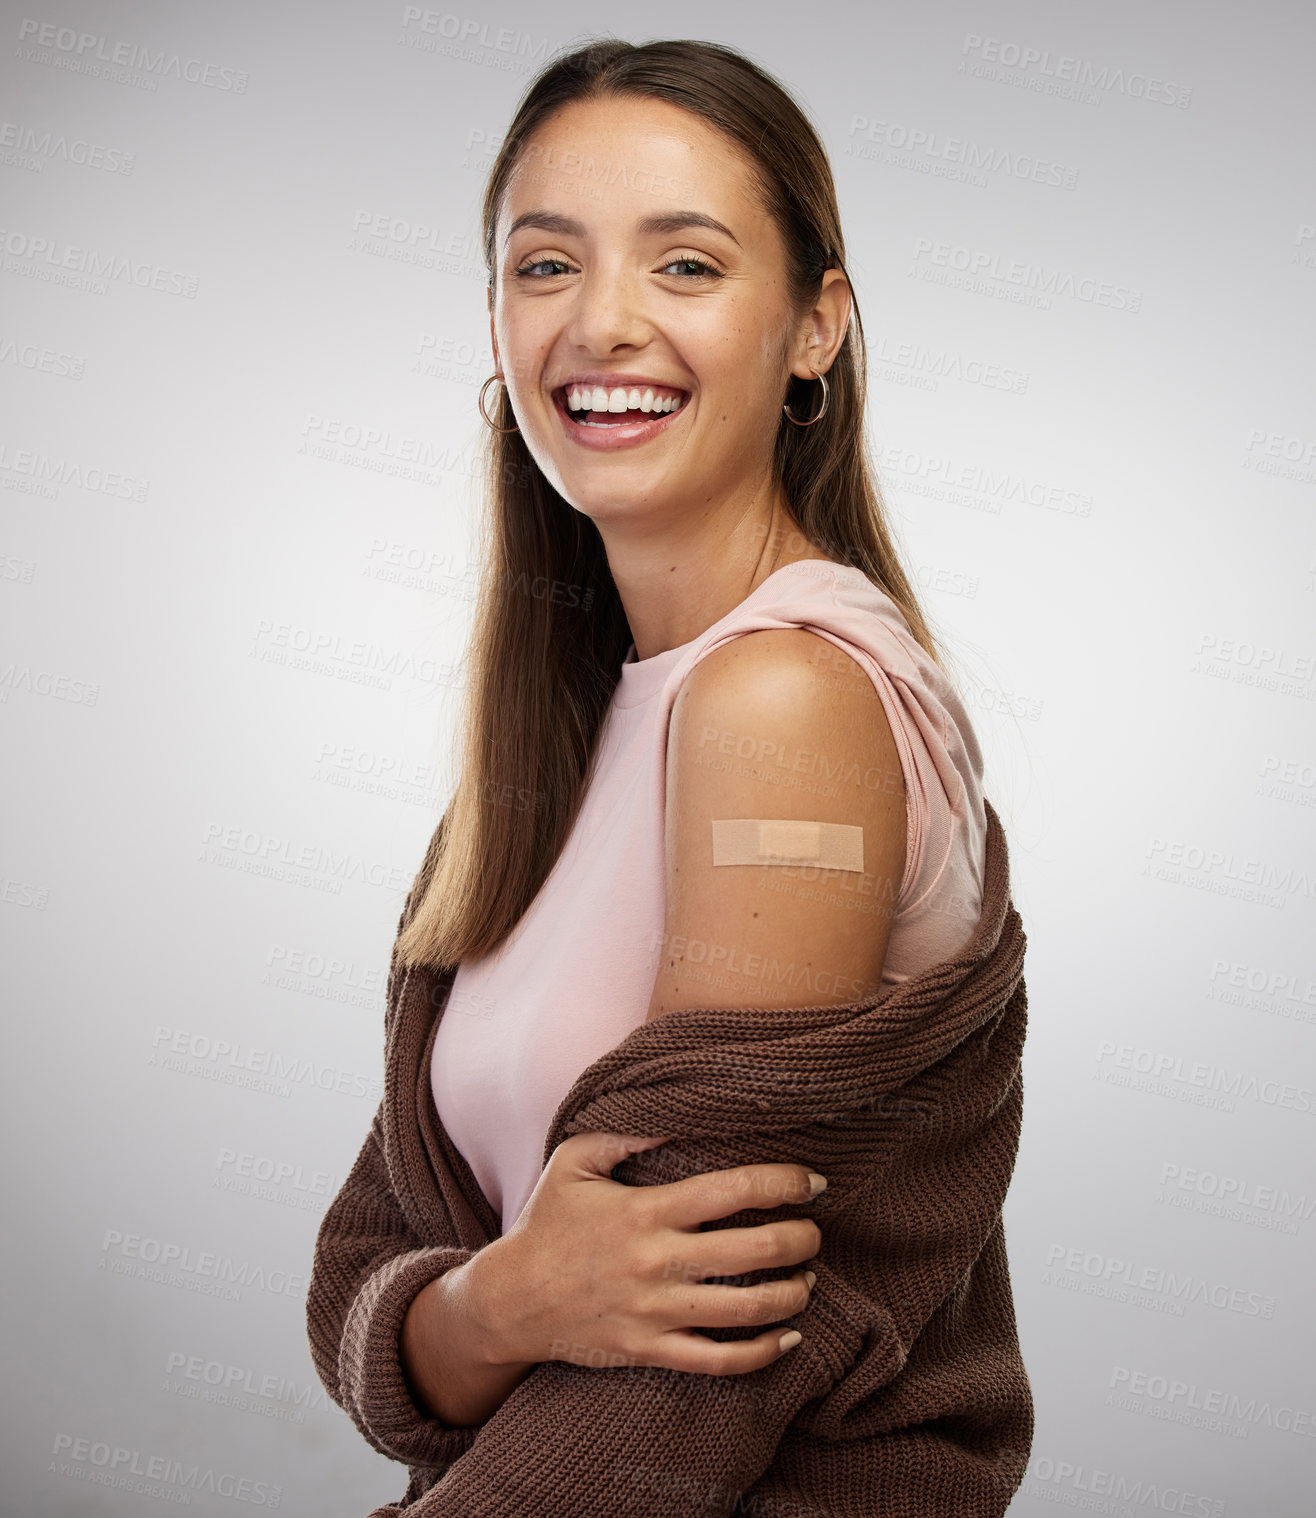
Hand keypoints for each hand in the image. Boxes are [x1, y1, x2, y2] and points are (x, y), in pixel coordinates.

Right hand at [476, 1130, 822, 1375]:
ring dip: (792, 1294)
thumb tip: (678, 1115)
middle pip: (755, 1251)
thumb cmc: (547, 1223)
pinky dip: (762, 1353)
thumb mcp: (574, 1160)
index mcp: (646, 1210)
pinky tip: (787, 1336)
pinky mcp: (649, 1352)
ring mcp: (655, 1312)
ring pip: (746, 1309)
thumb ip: (625, 1131)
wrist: (509, 1300)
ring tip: (808, 1280)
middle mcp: (657, 1261)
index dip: (783, 1183)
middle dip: (801, 1239)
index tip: (812, 1181)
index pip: (733, 1191)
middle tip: (814, 1231)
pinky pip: (718, 1362)